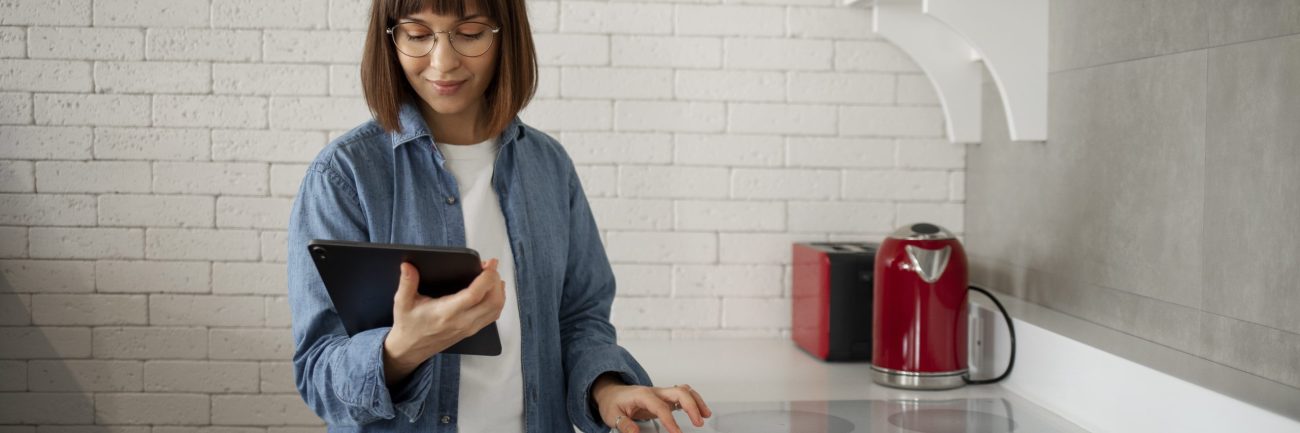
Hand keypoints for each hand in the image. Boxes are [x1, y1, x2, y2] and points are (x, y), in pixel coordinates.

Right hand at [382, 259, 505, 385]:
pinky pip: (493, 315)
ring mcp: (470, 327)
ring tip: (491, 275)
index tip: (489, 263)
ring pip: (496, 309)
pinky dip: (498, 301)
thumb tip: (407, 265)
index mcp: (446, 313)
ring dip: (499, 290)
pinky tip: (492, 290)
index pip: (475, 294)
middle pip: (493, 301)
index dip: (487, 277)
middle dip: (495, 280)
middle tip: (489, 266)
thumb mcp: (402, 303)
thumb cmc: (409, 325)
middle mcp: (462, 321)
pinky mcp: (472, 330)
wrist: (411, 349)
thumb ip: (406, 283)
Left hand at [593, 376, 711, 432]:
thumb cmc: (613, 403)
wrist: (611, 393)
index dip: (670, 420)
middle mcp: (655, 391)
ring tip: (705, 415)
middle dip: (691, 406)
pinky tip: (700, 411)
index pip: (660, 407)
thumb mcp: (612, 415)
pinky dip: (694, 400)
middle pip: (678, 392)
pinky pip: (683, 394)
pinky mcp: (664, 397)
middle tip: (698, 423)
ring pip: (684, 391)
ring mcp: (661, 393)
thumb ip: (624, 425)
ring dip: (697, 401)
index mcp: (642, 395)